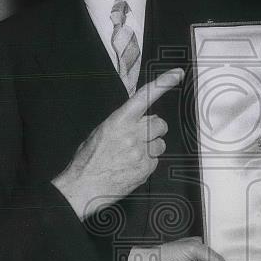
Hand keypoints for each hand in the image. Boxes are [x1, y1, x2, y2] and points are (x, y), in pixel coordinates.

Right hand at [52, 69, 182, 219]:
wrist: (83, 186)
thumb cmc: (88, 160)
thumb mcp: (101, 132)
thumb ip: (123, 123)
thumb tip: (141, 120)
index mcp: (119, 120)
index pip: (145, 96)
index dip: (164, 83)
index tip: (177, 74)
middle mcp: (133, 134)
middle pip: (159, 123)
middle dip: (154, 129)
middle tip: (141, 137)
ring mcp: (141, 152)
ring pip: (160, 143)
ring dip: (151, 147)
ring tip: (132, 155)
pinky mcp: (146, 168)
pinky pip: (156, 160)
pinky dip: (147, 163)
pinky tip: (131, 166)